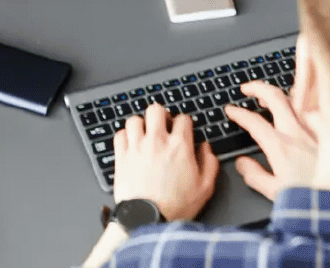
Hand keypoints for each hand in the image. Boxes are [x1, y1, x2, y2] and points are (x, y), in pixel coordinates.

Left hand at [111, 102, 217, 221]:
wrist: (147, 219)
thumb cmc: (175, 206)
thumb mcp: (205, 188)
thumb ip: (210, 164)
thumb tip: (206, 149)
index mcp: (179, 146)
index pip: (183, 118)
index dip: (184, 122)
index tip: (182, 131)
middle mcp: (157, 141)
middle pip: (156, 109)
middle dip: (160, 115)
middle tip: (162, 126)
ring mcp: (137, 148)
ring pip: (135, 119)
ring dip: (141, 125)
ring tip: (145, 134)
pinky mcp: (121, 157)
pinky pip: (119, 135)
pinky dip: (125, 136)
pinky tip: (130, 144)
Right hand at [222, 81, 317, 199]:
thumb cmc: (312, 197)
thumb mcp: (275, 192)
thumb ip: (255, 176)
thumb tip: (242, 163)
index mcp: (280, 146)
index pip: (253, 121)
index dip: (238, 113)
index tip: (231, 110)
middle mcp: (297, 131)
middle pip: (274, 96)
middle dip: (256, 87)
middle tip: (246, 88)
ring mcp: (314, 128)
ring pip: (295, 97)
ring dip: (278, 93)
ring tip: (269, 96)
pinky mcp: (329, 130)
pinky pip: (313, 106)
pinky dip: (301, 101)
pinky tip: (299, 105)